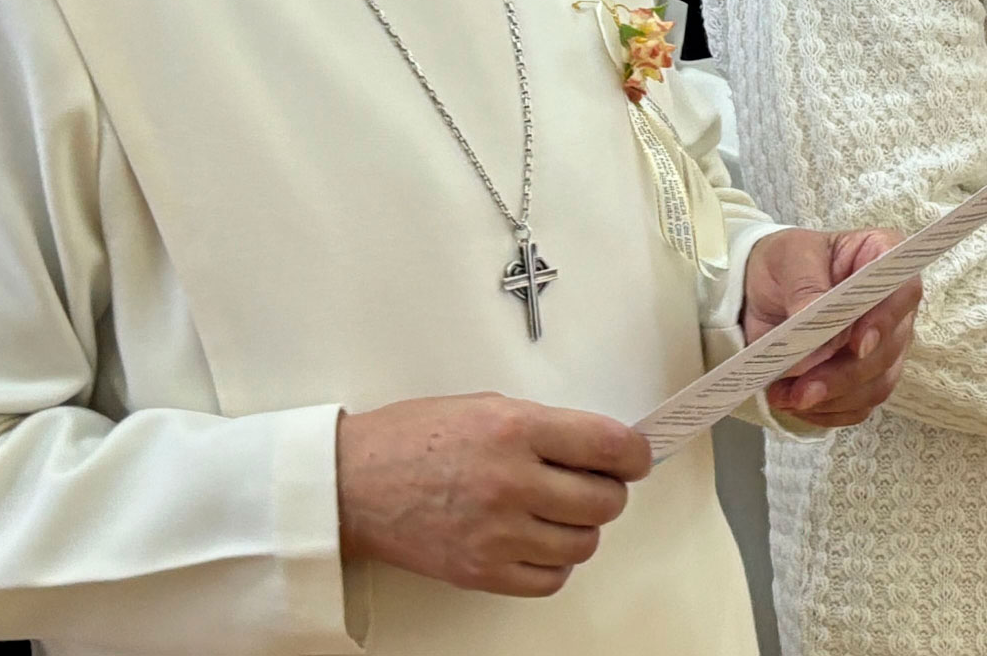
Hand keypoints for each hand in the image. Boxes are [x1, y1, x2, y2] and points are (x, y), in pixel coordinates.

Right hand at [337, 392, 650, 597]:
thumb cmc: (412, 439)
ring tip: (556, 512)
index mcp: (516, 430)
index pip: (611, 447)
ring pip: (584, 543)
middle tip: (590, 484)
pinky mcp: (481, 571)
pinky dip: (554, 563)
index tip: (635, 459)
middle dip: (607, 491)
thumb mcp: (487, 407)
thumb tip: (602, 448)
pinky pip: (550, 579)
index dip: (636, 455)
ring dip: (580, 528)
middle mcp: (511, 482)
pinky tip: (537, 541)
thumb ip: (547, 427)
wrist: (351, 484)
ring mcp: (497, 532)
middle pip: (605, 501)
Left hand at [741, 227, 919, 426]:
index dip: (885, 320)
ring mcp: (884, 345)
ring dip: (833, 398)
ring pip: (877, 384)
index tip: (857, 344)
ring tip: (788, 397)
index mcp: (883, 258)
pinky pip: (859, 406)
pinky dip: (828, 412)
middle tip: (804, 388)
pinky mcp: (865, 377)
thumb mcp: (788, 257)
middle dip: (847, 374)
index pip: (903, 290)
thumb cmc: (784, 263)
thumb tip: (822, 327)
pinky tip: (796, 404)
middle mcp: (893, 306)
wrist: (761, 290)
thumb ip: (806, 288)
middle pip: (890, 348)